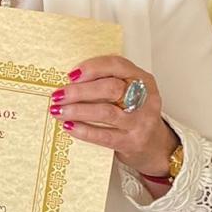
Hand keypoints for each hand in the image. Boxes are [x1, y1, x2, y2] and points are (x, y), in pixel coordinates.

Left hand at [48, 55, 177, 175]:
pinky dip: (83, 130)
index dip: (93, 68)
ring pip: (106, 112)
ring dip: (77, 110)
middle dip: (80, 91)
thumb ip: (108, 81)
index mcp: (144, 79)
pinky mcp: (132, 142)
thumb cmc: (134, 114)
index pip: (118, 65)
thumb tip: (70, 81)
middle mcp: (145, 99)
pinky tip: (69, 126)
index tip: (71, 74)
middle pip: (111, 88)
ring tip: (58, 110)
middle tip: (58, 95)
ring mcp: (140, 122)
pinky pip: (104, 135)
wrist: (154, 146)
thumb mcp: (129, 92)